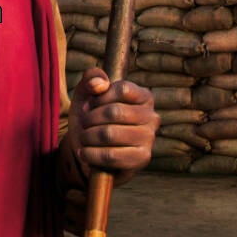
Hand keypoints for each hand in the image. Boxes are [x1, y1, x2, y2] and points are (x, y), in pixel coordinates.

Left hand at [65, 69, 158, 185]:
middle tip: (83, 124)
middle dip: (90, 118)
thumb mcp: (87, 93)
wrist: (91, 149)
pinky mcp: (141, 159)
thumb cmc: (91, 116)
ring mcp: (149, 139)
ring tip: (83, 138)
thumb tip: (100, 84)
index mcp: (143, 96)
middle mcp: (152, 116)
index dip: (99, 98)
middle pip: (115, 112)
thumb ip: (91, 78)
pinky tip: (84, 153)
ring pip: (110, 134)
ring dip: (88, 137)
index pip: (122, 89)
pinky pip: (111, 156)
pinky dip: (91, 154)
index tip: (88, 106)